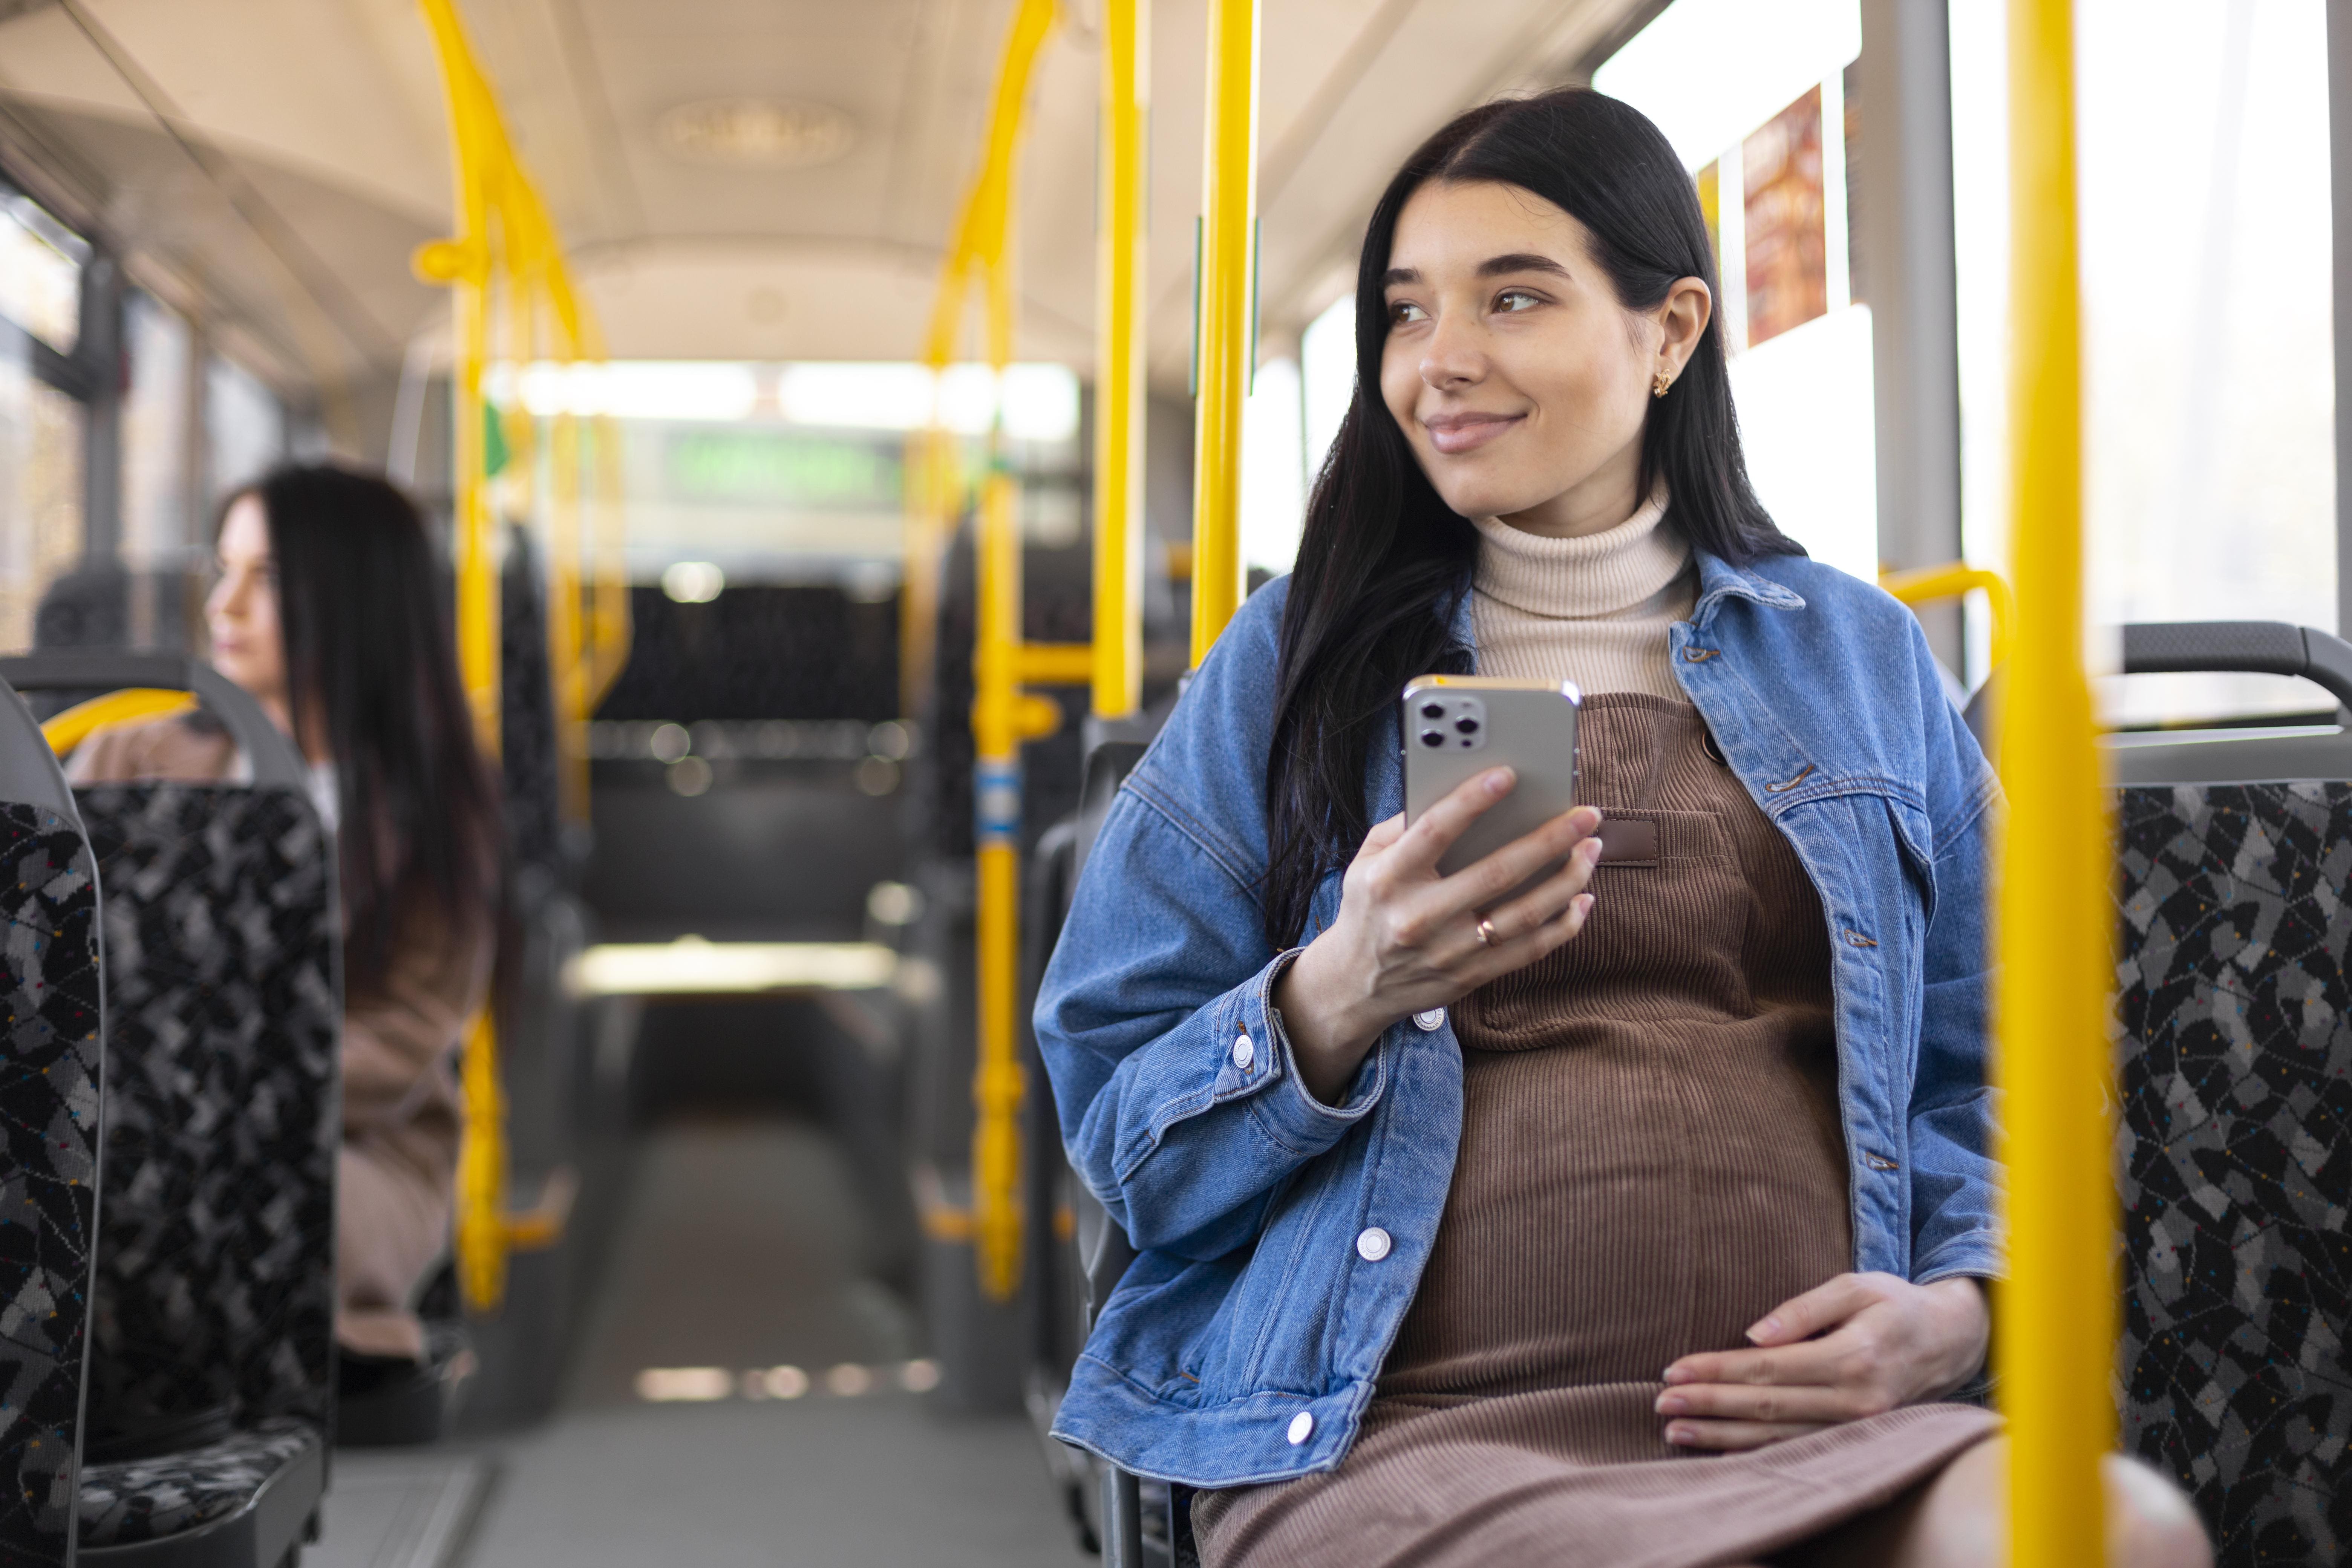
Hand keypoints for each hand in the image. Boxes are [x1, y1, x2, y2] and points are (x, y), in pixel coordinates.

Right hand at [1273, 767, 1601, 1101]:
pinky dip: (1563, 924)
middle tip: (1586, 814)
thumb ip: (1403, 827)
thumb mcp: (1366, 862)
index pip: (1435, 831)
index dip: (1472, 800)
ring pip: (1524, 915)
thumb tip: (1457, 793)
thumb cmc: (1368, 910)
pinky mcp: (1471, 976)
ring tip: (1591, 850)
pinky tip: (1582, 898)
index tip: (1509, 774)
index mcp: (1389, 880)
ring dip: (1567, 880)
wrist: (1356, 986)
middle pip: (1497, 873)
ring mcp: (1449, 951)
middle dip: (1550, 840)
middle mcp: (1420, 918)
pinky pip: (1530, 950)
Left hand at [1653, 1274, 1989, 1451]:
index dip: (1718, 1370)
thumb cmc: (1895, 1305)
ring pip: (1778, 1437)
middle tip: (1662, 1403)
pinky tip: (1719, 1450)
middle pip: (1767, 1406)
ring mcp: (1859, 1428)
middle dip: (1709, 1405)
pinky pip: (1798, 1449)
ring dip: (1723, 1436)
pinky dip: (1755, 1452)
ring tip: (1676, 1431)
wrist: (1950, 1341)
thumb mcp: (1854, 1287)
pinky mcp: (1857, 1440)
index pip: (1769, 1368)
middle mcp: (1857, 1400)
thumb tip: (1754, 1334)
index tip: (1674, 1371)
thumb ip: (1803, 1309)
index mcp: (1853, 1356)